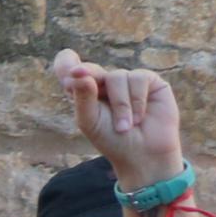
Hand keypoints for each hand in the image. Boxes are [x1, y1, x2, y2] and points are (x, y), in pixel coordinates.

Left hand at [52, 50, 185, 182]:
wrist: (142, 154)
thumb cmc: (111, 139)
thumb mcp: (90, 120)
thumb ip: (82, 97)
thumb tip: (78, 73)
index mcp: (85, 91)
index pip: (71, 71)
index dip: (66, 64)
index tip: (65, 62)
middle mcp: (105, 82)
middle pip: (91, 69)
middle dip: (86, 74)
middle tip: (77, 74)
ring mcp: (128, 80)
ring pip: (117, 77)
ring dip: (120, 105)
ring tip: (124, 126)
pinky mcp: (150, 81)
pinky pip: (139, 78)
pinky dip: (136, 101)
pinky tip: (139, 118)